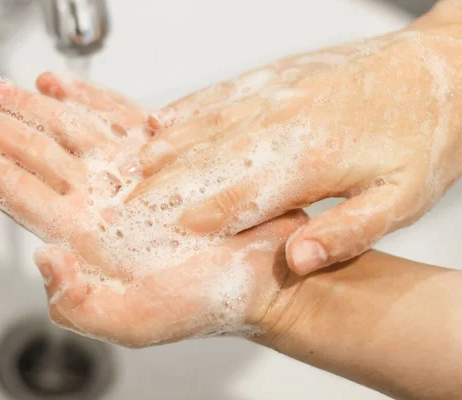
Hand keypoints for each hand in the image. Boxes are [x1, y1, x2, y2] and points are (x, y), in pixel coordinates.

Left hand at [0, 74, 306, 346]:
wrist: (266, 274)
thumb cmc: (212, 303)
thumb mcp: (141, 324)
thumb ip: (82, 307)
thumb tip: (44, 261)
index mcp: (86, 237)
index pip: (13, 190)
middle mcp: (99, 203)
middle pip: (25, 153)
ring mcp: (127, 176)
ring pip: (62, 131)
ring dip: (22, 106)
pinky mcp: (162, 156)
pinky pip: (114, 118)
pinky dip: (86, 99)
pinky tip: (57, 87)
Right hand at [128, 13, 461, 275]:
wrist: (441, 64)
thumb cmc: (426, 132)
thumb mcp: (402, 198)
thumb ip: (347, 232)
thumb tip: (298, 259)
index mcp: (311, 160)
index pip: (238, 198)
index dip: (197, 221)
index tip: (161, 237)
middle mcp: (282, 123)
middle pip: (207, 163)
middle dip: (162, 188)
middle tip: (124, 208)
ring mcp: (273, 94)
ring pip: (202, 127)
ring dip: (162, 152)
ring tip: (126, 172)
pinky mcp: (272, 75)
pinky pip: (216, 95)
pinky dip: (184, 112)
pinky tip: (161, 122)